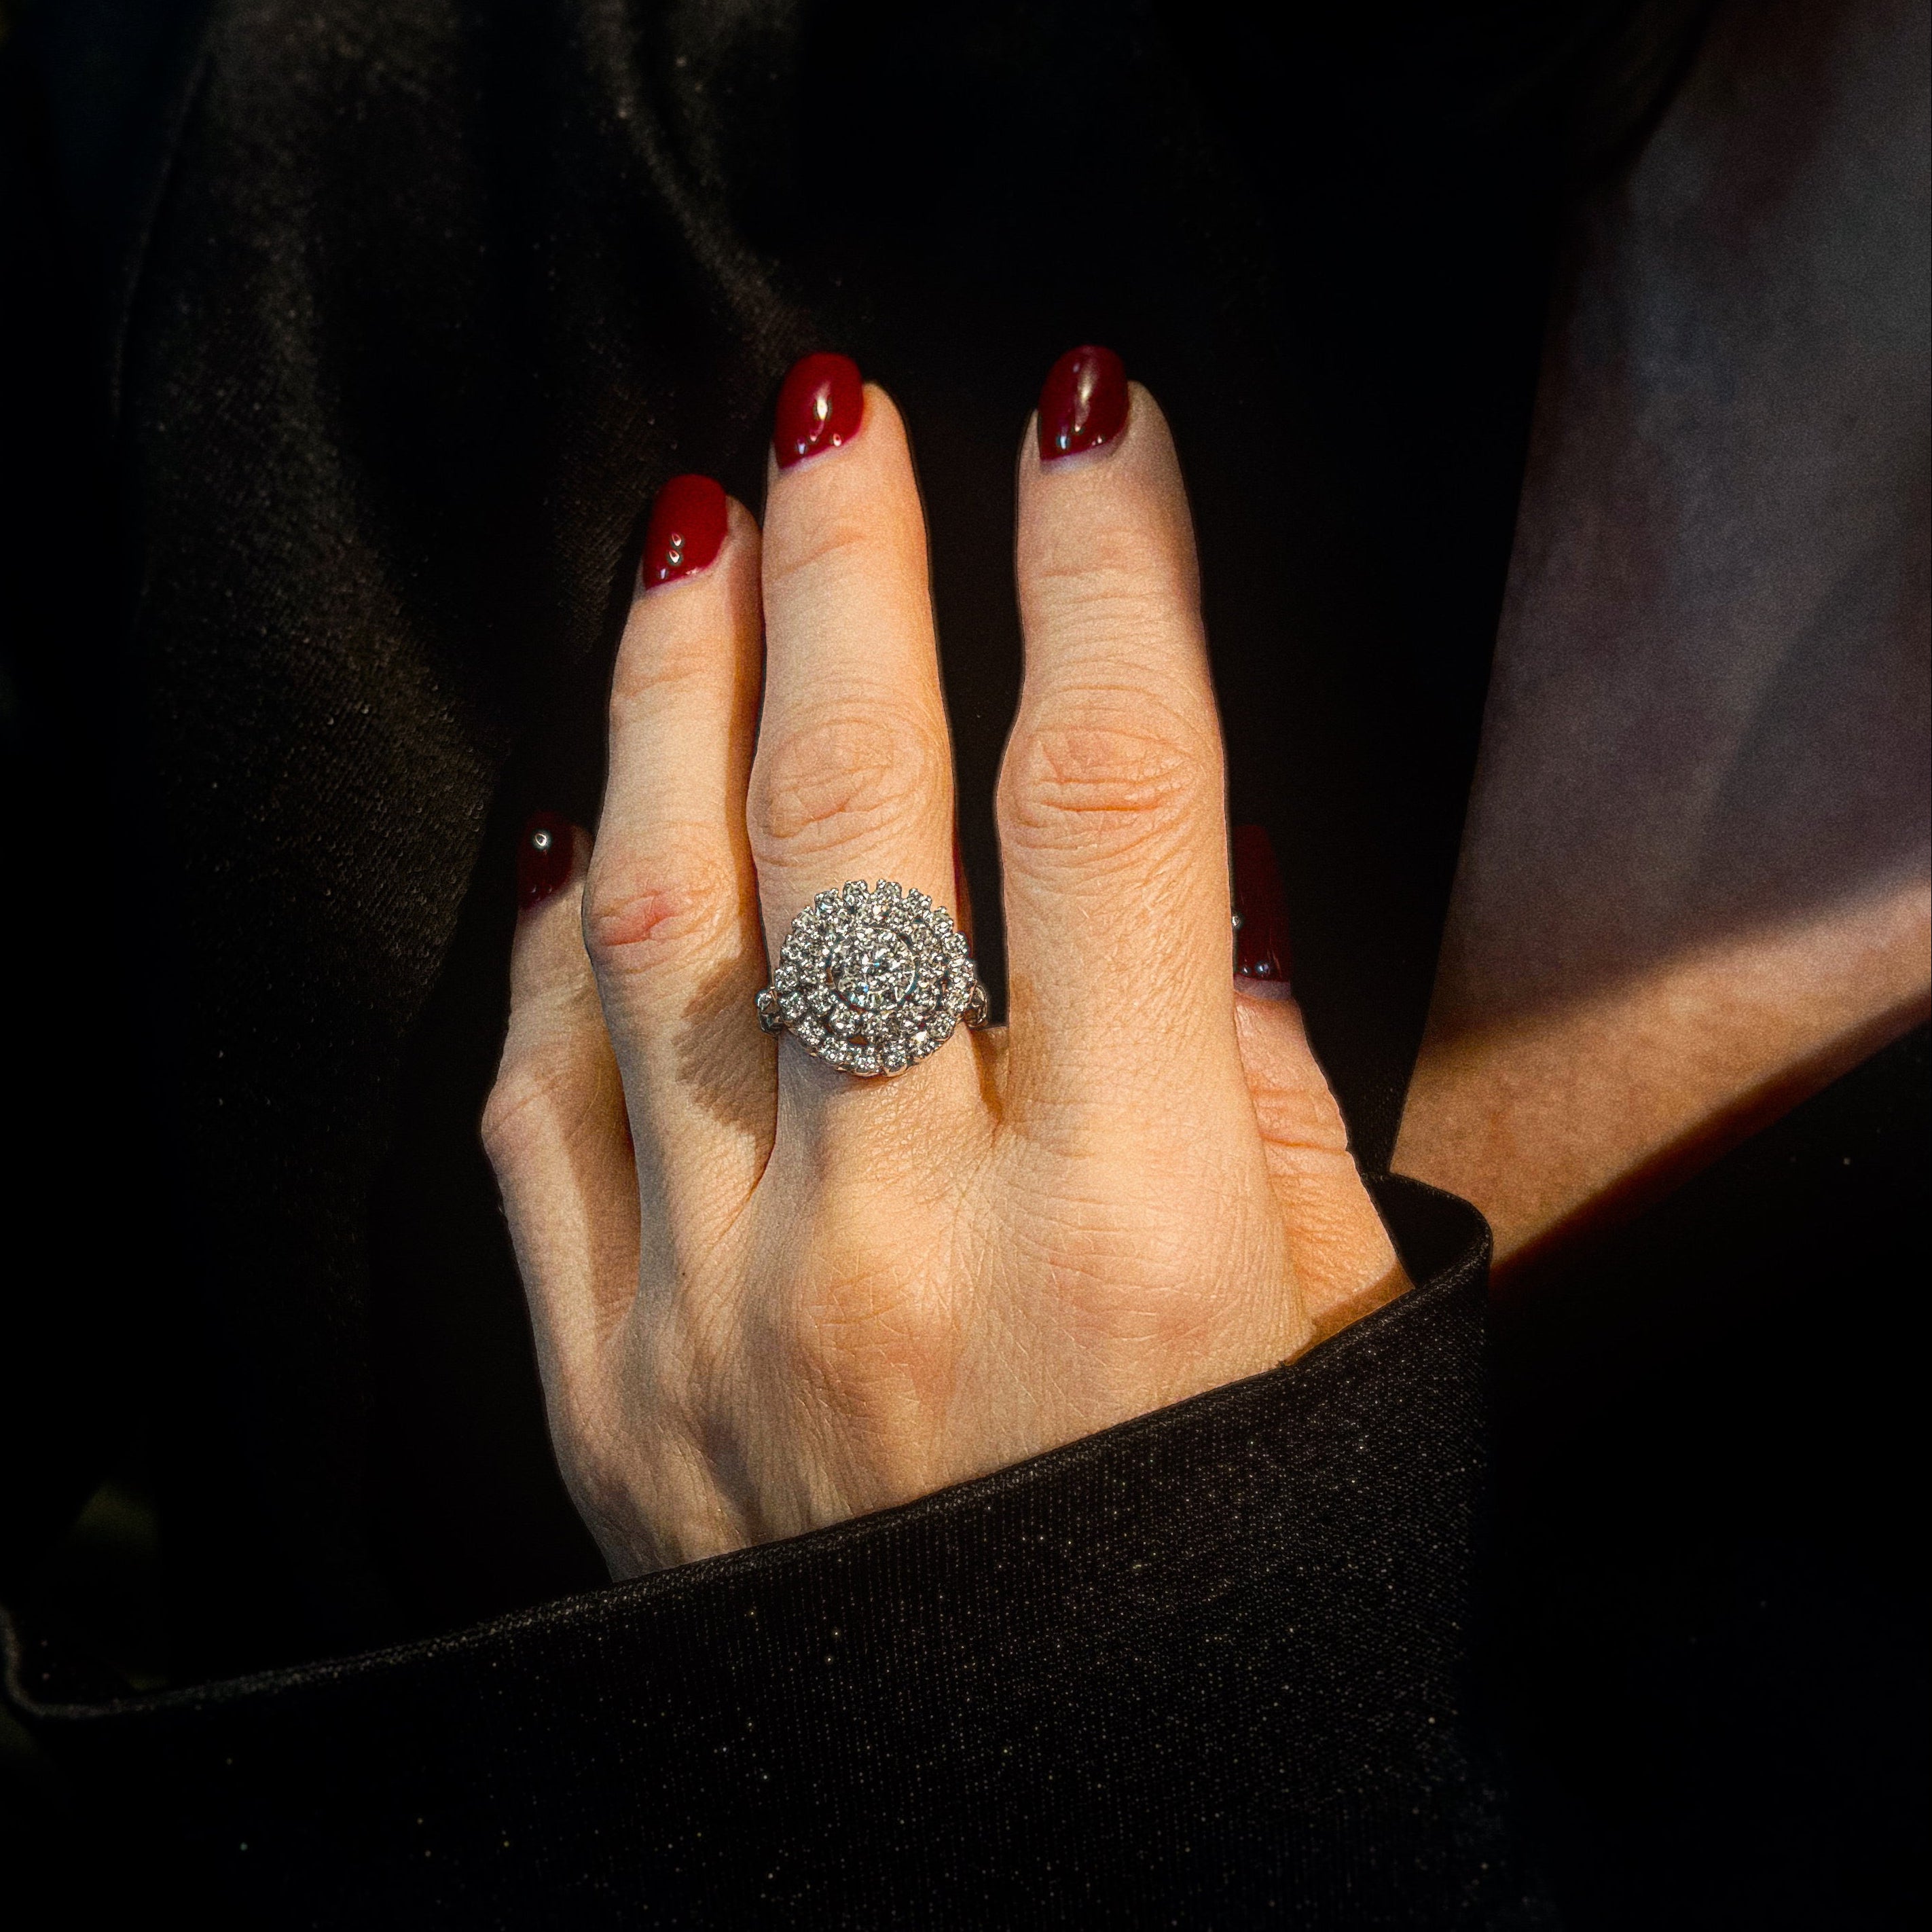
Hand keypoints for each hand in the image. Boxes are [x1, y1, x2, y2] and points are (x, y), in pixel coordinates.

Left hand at [482, 351, 1403, 1575]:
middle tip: (836, 405)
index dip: (1112, 579)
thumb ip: (1259, 1091)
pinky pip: (536, 1121)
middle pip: (859, 824)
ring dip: (676, 699)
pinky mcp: (602, 1396)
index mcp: (1135, 1240)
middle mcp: (902, 1253)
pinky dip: (546, 955)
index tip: (1096, 418)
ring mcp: (715, 1322)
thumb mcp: (1324, 1346)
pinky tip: (577, 826)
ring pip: (664, 930)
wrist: (1023, 1878)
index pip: (1118, 810)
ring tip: (692, 534)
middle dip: (858, 576)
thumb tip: (1192, 862)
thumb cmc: (1231, 1602)